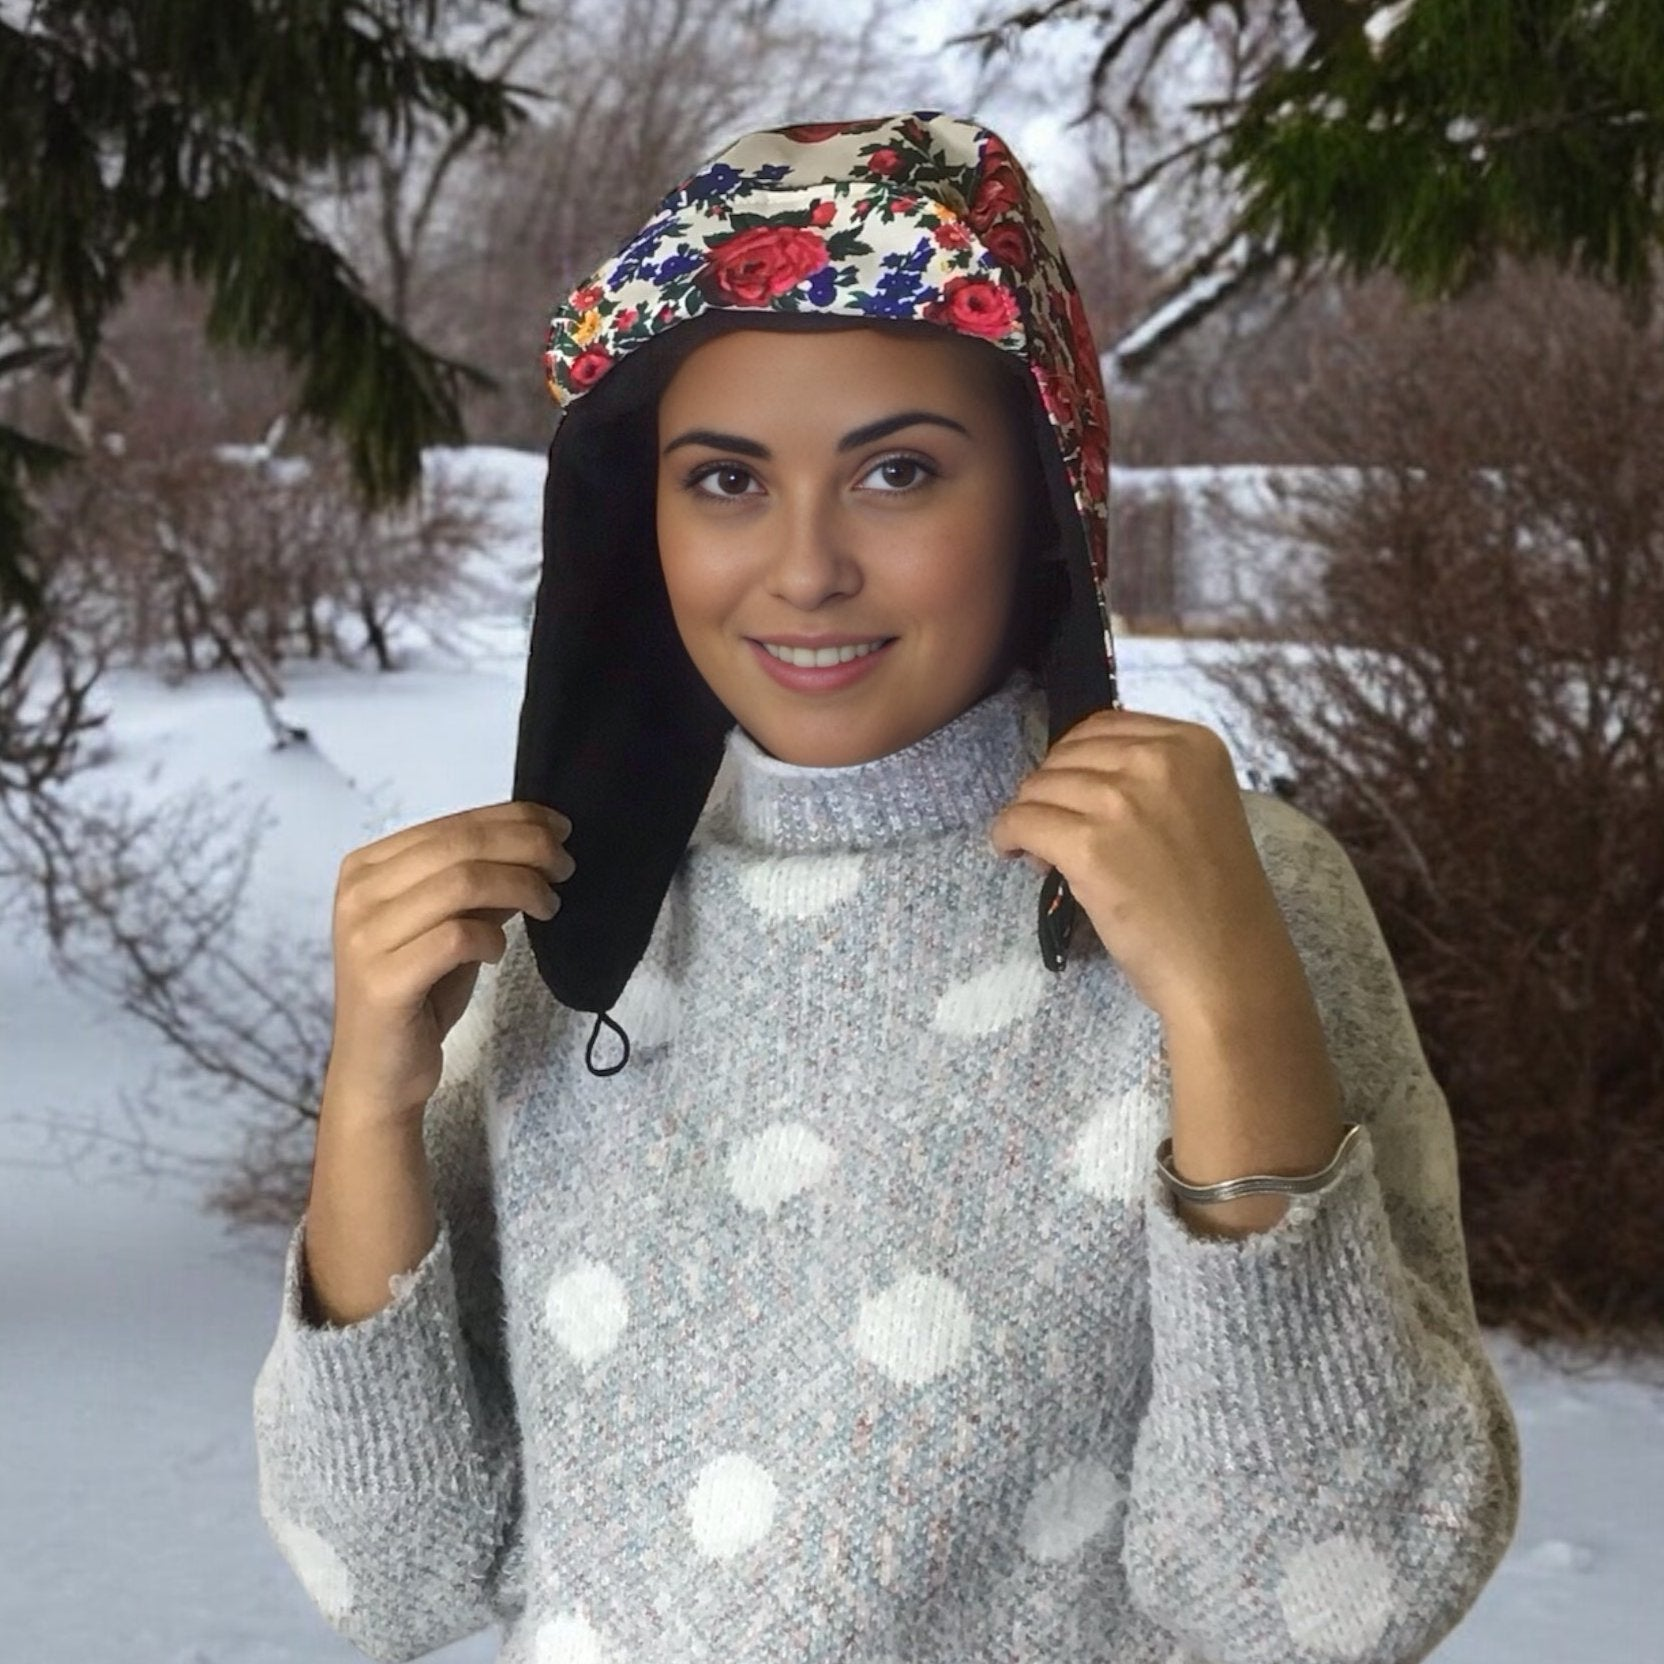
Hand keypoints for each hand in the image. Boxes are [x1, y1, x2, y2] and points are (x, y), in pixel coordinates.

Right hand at [324, 799, 575, 1127]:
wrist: (378, 1074)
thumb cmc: (418, 994)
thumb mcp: (452, 925)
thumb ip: (481, 884)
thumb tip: (537, 843)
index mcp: (366, 868)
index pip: (451, 823)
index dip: (514, 818)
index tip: (561, 828)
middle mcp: (357, 894)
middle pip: (460, 845)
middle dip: (527, 847)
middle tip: (566, 865)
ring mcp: (363, 936)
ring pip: (461, 882)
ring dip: (520, 886)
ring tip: (548, 905)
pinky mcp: (381, 980)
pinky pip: (455, 937)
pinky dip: (491, 938)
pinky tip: (500, 951)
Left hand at [988, 709, 1299, 1028]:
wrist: (1229, 967)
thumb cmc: (1216, 900)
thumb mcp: (1199, 808)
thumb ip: (1149, 779)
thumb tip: (1070, 776)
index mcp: (1193, 744)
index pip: (1102, 727)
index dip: (1074, 760)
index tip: (1074, 794)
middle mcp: (1158, 760)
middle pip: (1065, 755)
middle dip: (1051, 790)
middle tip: (1058, 833)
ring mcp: (1122, 801)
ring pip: (1037, 787)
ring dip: (1029, 817)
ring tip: (1047, 854)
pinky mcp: (1089, 846)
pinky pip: (1020, 821)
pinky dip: (1007, 836)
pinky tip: (1015, 854)